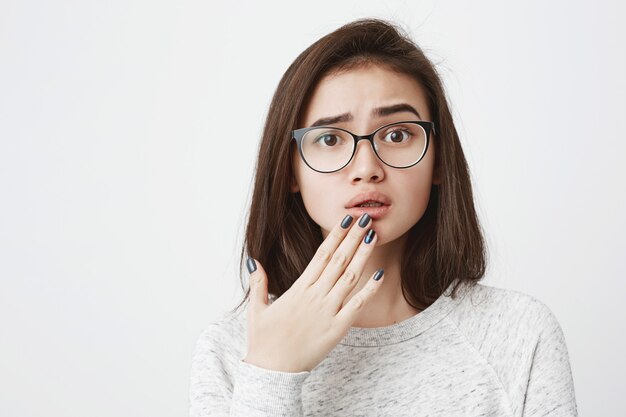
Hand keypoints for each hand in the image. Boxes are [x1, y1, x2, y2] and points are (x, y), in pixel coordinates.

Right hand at [243, 213, 383, 372]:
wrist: (273, 372)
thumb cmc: (264, 342)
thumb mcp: (257, 309)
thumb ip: (258, 283)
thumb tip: (255, 262)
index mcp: (298, 289)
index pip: (321, 255)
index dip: (335, 235)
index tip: (345, 220)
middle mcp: (315, 296)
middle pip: (339, 260)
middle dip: (353, 237)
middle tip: (366, 218)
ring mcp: (328, 312)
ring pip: (350, 277)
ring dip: (363, 255)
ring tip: (373, 237)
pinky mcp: (338, 329)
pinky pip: (357, 305)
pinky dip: (370, 289)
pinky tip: (380, 274)